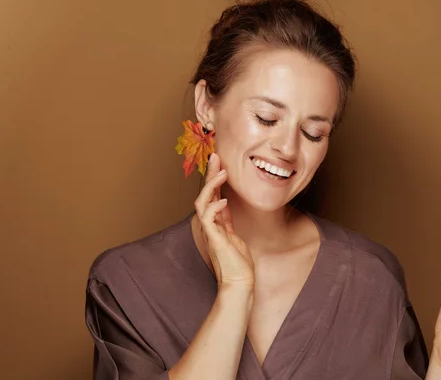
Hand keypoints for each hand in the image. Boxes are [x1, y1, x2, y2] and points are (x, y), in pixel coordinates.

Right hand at [194, 153, 254, 289]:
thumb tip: (225, 205)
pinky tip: (224, 200)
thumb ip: (227, 221)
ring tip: (222, 172)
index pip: (212, 194)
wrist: (239, 283)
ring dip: (211, 185)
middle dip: (210, 173)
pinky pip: (208, 217)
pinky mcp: (213, 239)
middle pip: (205, 193)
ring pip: (202, 202)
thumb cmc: (238, 264)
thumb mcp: (234, 236)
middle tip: (216, 156)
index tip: (220, 162)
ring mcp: (209, 231)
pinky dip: (214, 206)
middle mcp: (209, 225)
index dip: (215, 178)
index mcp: (215, 223)